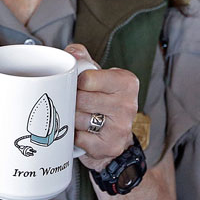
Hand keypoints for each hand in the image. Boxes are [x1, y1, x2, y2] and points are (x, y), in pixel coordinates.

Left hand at [65, 43, 138, 171]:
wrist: (115, 136)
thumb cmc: (104, 100)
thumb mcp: (98, 76)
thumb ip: (83, 59)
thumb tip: (71, 53)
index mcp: (126, 82)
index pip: (86, 79)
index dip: (76, 83)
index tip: (78, 86)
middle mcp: (128, 104)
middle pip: (81, 100)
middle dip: (73, 102)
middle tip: (77, 103)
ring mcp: (121, 127)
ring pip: (79, 119)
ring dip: (73, 119)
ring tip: (81, 117)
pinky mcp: (110, 146)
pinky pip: (79, 138)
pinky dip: (75, 136)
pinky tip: (83, 132)